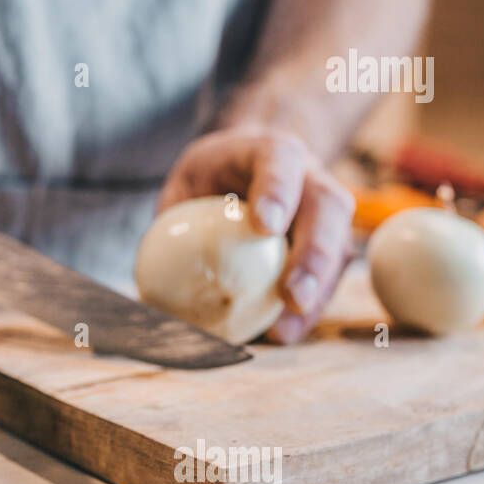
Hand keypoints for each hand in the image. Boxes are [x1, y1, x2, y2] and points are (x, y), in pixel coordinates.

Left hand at [158, 125, 355, 343]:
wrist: (250, 169)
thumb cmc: (210, 180)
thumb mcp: (185, 185)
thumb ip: (172, 221)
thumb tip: (144, 283)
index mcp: (271, 151)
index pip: (280, 159)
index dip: (277, 189)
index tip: (264, 226)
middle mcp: (310, 177)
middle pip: (328, 206)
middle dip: (314, 252)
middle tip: (292, 294)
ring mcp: (326, 213)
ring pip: (339, 246)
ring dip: (317, 290)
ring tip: (286, 327)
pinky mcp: (330, 247)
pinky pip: (328, 279)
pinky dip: (307, 309)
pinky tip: (283, 333)